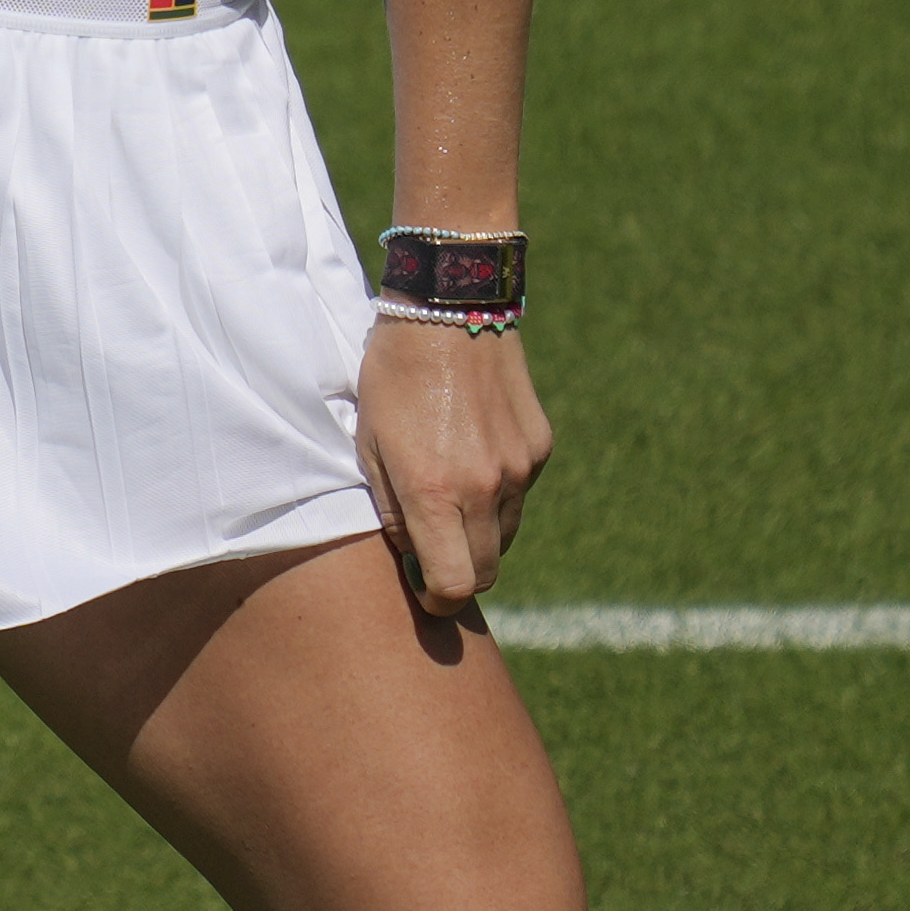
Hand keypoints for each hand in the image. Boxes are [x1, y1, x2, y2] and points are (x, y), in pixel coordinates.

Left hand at [361, 316, 553, 632]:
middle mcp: (485, 487)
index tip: (422, 592)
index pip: (454, 584)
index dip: (437, 601)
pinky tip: (473, 456)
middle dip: (459, 574)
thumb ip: (392, 510)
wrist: (450, 309)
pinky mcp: (540, 447)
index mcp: (434, 492)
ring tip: (449, 496)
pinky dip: (499, 495)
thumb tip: (415, 556)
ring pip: (505, 536)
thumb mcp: (370, 445)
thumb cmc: (392, 378)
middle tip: (433, 556)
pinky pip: (520, 495)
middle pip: (486, 571)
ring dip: (479, 535)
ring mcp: (519, 468)